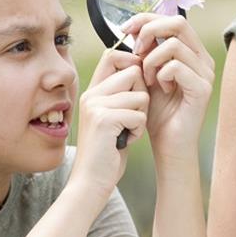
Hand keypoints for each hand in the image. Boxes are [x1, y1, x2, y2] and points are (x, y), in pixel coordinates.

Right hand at [67, 49, 148, 206]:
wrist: (91, 181)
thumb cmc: (107, 152)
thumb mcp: (112, 118)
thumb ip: (121, 95)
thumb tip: (141, 70)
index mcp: (92, 91)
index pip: (113, 55)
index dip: (134, 63)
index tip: (141, 85)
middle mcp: (91, 94)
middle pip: (134, 72)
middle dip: (143, 95)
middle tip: (133, 118)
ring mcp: (96, 105)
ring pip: (141, 95)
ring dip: (142, 117)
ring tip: (127, 132)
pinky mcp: (104, 119)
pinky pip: (139, 115)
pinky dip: (138, 130)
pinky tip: (124, 141)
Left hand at [122, 13, 214, 161]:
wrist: (168, 143)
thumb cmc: (157, 111)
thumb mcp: (146, 74)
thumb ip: (144, 51)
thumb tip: (133, 27)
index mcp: (191, 52)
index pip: (173, 18)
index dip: (147, 18)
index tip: (124, 30)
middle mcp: (203, 58)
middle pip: (178, 23)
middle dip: (149, 32)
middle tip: (135, 52)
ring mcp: (206, 73)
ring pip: (174, 45)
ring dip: (151, 60)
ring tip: (147, 79)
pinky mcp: (202, 88)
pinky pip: (175, 67)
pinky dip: (161, 75)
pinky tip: (160, 89)